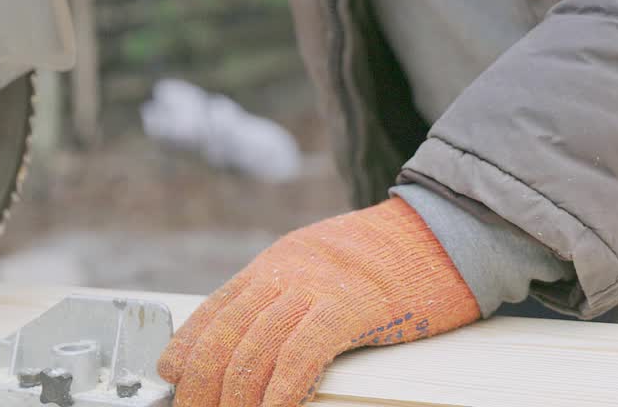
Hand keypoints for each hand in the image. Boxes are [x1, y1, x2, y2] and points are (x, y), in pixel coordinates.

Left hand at [158, 197, 479, 406]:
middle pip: (225, 333)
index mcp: (275, 264)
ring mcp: (315, 287)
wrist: (447, 228)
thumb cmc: (394, 260)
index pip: (215, 309)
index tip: (170, 377)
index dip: (187, 347)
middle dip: (202, 383)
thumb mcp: (326, 269)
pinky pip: (301, 354)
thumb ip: (289, 297)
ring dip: (232, 395)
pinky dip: (280, 390)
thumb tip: (256, 338)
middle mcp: (285, 272)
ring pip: (253, 346)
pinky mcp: (351, 307)